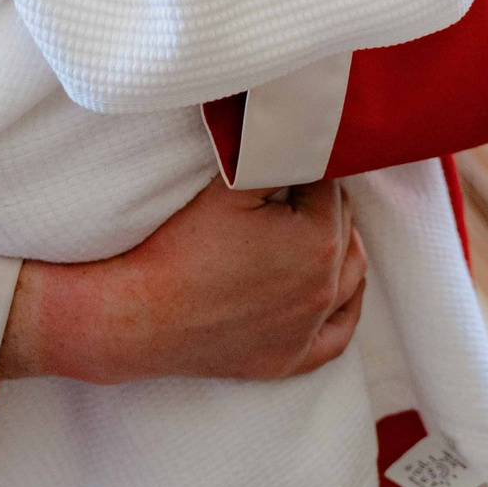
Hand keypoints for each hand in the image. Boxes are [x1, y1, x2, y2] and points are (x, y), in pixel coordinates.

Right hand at [0, 176, 367, 383]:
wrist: (137, 316)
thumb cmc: (179, 246)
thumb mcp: (231, 183)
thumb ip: (276, 152)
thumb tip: (302, 126)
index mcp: (320, 240)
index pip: (329, 187)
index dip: (306, 170)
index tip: (285, 163)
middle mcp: (327, 287)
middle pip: (341, 228)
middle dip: (321, 204)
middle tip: (291, 188)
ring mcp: (310, 328)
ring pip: (350, 276)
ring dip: (341, 247)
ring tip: (318, 225)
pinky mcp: (290, 360)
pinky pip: (338, 335)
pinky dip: (344, 309)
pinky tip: (340, 292)